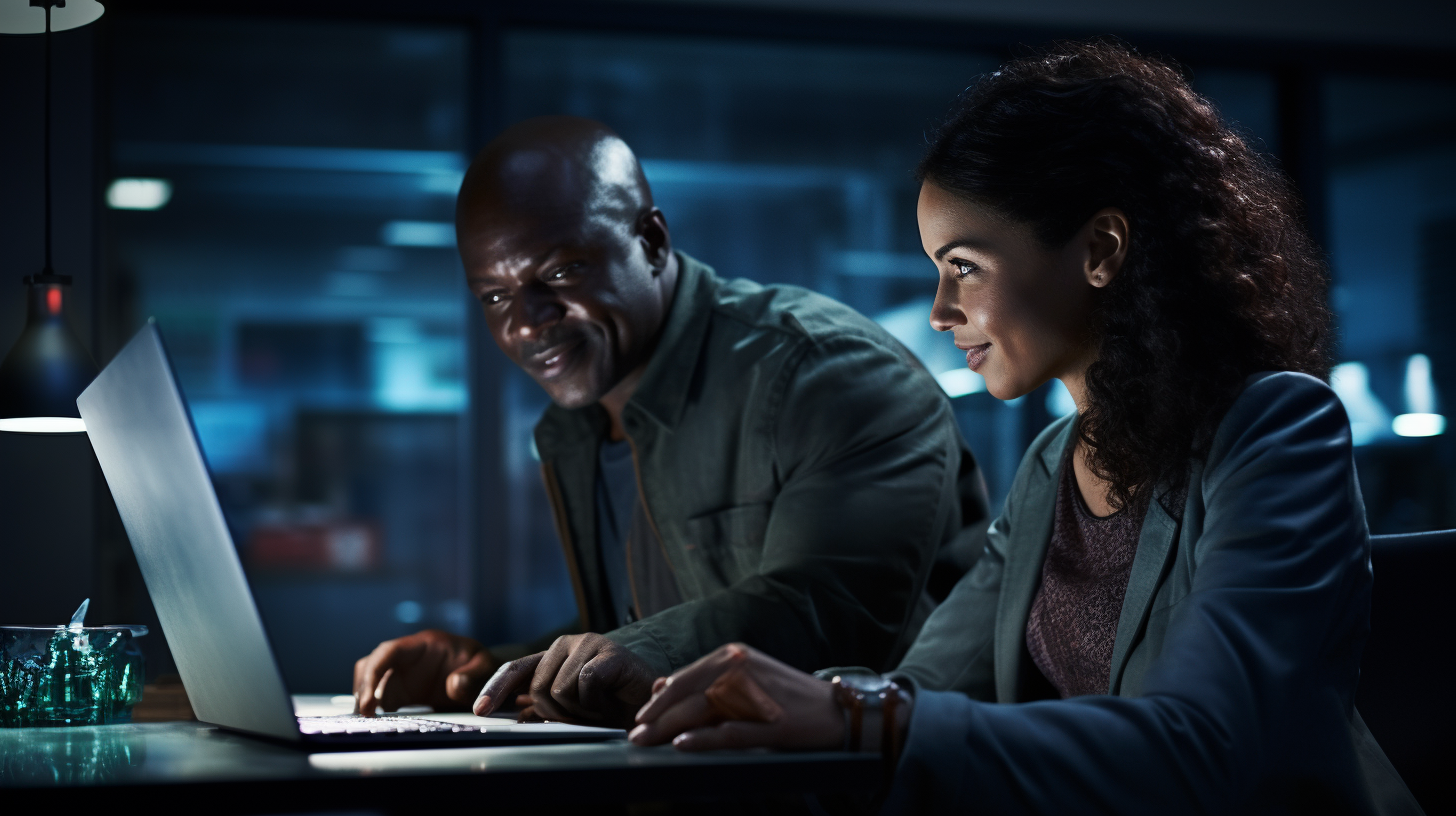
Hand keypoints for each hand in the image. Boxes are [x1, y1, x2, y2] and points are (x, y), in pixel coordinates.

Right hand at [352, 630, 494, 716]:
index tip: (370, 698)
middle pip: (371, 665)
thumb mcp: (484, 665)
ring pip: (370, 681)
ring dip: (364, 699)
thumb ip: (472, 675)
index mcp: (423, 644)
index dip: (375, 671)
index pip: (389, 651)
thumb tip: (453, 686)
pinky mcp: (402, 692)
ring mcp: (402, 675)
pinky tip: (374, 724)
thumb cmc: (480, 663)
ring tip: (366, 721)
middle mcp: (406, 658)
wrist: (482, 675)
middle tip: (365, 714)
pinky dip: (374, 710)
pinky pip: (380, 698)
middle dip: (363, 688)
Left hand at [473, 633, 655, 727]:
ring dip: (580, 709)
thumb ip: (544, 707)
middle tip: (583, 714)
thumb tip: (516, 715)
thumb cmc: (612, 706)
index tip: (480, 711)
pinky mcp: (610, 653)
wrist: (652, 705)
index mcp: (554, 656)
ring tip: (600, 706)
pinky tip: (611, 701)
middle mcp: (568, 644)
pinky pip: (585, 684)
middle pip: (538, 687)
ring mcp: (590, 644)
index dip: (495, 689)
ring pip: (561, 689)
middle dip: (557, 711)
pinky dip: (597, 702)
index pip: (516, 670)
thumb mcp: (571, 710)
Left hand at [629, 643, 843, 750]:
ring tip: (647, 742)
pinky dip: (703, 738)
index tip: (639, 719)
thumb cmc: (786, 696)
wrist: (834, 709)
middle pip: (687, 695)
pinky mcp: (768, 722)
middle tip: (634, 736)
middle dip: (656, 717)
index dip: (658, 701)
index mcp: (732, 655)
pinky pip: (729, 731)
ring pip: (700, 713)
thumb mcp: (743, 677)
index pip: (685, 678)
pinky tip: (683, 744)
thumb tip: (660, 687)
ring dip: (669, 729)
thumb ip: (706, 680)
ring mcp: (753, 694)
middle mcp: (738, 667)